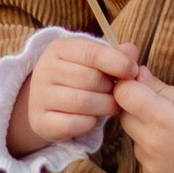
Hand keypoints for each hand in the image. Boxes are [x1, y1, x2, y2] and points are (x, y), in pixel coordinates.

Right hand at [5, 27, 135, 158]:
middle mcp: (45, 69)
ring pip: (84, 103)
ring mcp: (40, 96)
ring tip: (109, 105)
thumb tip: (131, 50)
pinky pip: (75, 124)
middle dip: (111, 88)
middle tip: (117, 93)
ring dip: (105, 106)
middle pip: (91, 80)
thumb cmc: (77, 77)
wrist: (45, 102)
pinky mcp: (41, 122)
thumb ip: (116, 55)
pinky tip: (92, 118)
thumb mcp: (93, 60)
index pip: (92, 53)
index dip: (118, 62)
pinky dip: (90, 123)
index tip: (133, 71)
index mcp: (59, 48)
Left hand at [112, 64, 173, 172]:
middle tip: (160, 108)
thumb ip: (162, 88)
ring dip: (145, 131)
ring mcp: (151, 165)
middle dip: (136, 107)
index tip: (138, 84)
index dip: (128, 85)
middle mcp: (151, 144)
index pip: (123, 94)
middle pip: (124, 116)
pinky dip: (154, 151)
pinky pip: (144, 159)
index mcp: (161, 118)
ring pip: (134, 139)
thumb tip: (137, 74)